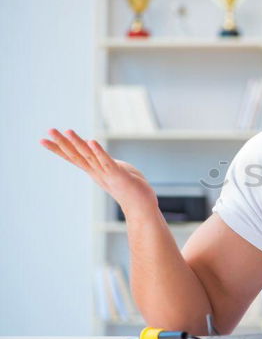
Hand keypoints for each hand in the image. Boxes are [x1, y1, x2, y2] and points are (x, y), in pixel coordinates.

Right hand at [39, 129, 157, 215]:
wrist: (142, 208)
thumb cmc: (132, 189)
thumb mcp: (116, 170)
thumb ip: (106, 161)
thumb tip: (99, 153)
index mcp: (95, 170)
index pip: (74, 157)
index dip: (59, 149)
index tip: (43, 140)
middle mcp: (97, 172)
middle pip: (76, 155)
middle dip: (62, 143)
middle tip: (48, 131)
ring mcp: (107, 174)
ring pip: (89, 157)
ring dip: (78, 144)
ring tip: (67, 131)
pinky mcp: (118, 175)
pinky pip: (107, 162)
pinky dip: (99, 152)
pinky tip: (92, 141)